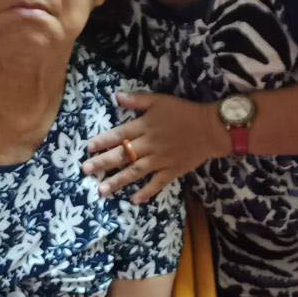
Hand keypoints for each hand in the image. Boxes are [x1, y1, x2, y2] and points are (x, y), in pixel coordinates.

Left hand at [82, 91, 228, 203]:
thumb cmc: (184, 112)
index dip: (103, 141)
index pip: (119, 134)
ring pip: (135, 171)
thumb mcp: (160, 100)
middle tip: (86, 170)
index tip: (88, 148)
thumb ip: (138, 100)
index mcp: (145, 126)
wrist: (211, 128)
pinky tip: (133, 200)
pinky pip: (157, 183)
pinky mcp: (172, 170)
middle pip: (123, 154)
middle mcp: (150, 144)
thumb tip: (116, 96)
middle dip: (103, 163)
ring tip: (102, 190)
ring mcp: (161, 159)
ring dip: (118, 181)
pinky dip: (146, 192)